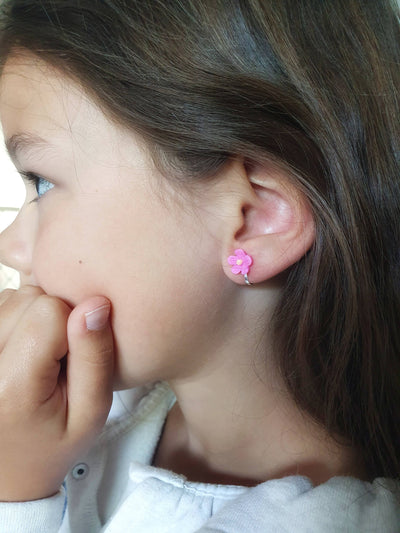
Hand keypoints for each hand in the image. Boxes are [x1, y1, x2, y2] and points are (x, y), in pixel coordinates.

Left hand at [0, 285, 113, 501]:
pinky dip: (16, 321)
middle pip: (28, 298)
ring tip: (38, 356)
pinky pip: (1, 305)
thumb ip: (96, 358)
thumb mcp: (91, 412)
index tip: (73, 360)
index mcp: (10, 385)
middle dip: (52, 319)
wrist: (5, 471)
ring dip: (33, 318)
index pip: (49, 310)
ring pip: (12, 296)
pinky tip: (21, 350)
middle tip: (56, 359)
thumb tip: (96, 304)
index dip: (74, 326)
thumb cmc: (51, 445)